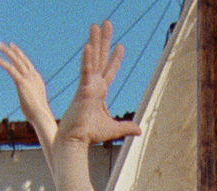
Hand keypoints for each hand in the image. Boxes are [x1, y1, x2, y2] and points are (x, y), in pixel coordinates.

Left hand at [0, 42, 57, 142]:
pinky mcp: (21, 82)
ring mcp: (28, 78)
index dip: (20, 56)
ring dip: (7, 51)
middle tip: (6, 44)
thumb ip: (29, 97)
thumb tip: (27, 101)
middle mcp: (33, 75)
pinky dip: (2, 62)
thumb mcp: (33, 102)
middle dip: (13, 50)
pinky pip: (10, 68)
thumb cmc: (37, 114)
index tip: (13, 49)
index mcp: (37, 79)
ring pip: (16, 60)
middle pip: (22, 59)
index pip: (27, 64)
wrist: (41, 115)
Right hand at [57, 22, 140, 144]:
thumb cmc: (90, 134)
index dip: (115, 58)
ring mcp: (88, 85)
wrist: (77, 140)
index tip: (120, 46)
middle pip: (100, 58)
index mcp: (99, 91)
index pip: (109, 71)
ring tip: (96, 25)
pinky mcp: (83, 89)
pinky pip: (86, 71)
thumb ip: (126, 127)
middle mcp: (93, 85)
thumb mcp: (113, 129)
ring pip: (93, 59)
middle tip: (106, 24)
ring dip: (95, 41)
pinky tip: (89, 45)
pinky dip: (87, 58)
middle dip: (104, 41)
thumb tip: (139, 130)